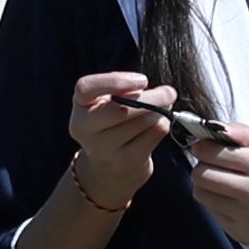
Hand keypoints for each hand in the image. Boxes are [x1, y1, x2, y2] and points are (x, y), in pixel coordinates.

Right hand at [64, 71, 181, 210]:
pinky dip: (162, 125)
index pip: (86, 88)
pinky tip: (158, 123)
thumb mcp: (106, 102)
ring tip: (162, 107)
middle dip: (152, 97)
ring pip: (142, 121)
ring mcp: (104, 149)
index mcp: (80, 105)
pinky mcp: (126, 161)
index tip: (143, 81)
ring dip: (160, 111)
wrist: (108, 168)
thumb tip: (161, 93)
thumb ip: (124, 91)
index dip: (116, 81)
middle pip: (121, 109)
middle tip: (168, 92)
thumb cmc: (111, 124)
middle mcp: (86, 129)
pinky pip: (154, 135)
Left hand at [187, 128, 248, 248]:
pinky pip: (212, 213)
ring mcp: (248, 218)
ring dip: (208, 185)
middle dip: (202, 165)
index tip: (206, 146)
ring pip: (201, 195)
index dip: (203, 146)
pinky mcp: (242, 234)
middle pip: (201, 175)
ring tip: (226, 181)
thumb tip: (213, 126)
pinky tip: (235, 199)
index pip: (213, 153)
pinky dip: (217, 203)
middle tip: (215, 163)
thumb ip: (245, 133)